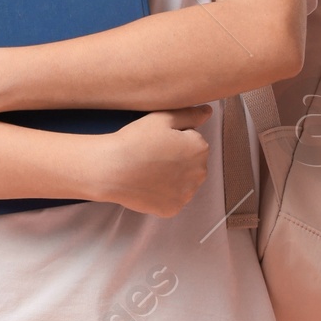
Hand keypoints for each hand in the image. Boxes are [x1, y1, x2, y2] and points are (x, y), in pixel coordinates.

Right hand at [92, 109, 210, 216]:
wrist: (112, 169)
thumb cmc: (136, 140)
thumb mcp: (163, 118)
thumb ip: (189, 114)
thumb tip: (207, 111)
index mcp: (200, 149)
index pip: (194, 143)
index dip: (175, 141)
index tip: (158, 142)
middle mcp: (200, 173)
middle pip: (192, 165)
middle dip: (178, 161)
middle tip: (153, 157)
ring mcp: (187, 194)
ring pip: (184, 184)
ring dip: (173, 179)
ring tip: (150, 172)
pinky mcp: (173, 209)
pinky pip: (172, 200)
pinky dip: (163, 195)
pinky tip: (148, 186)